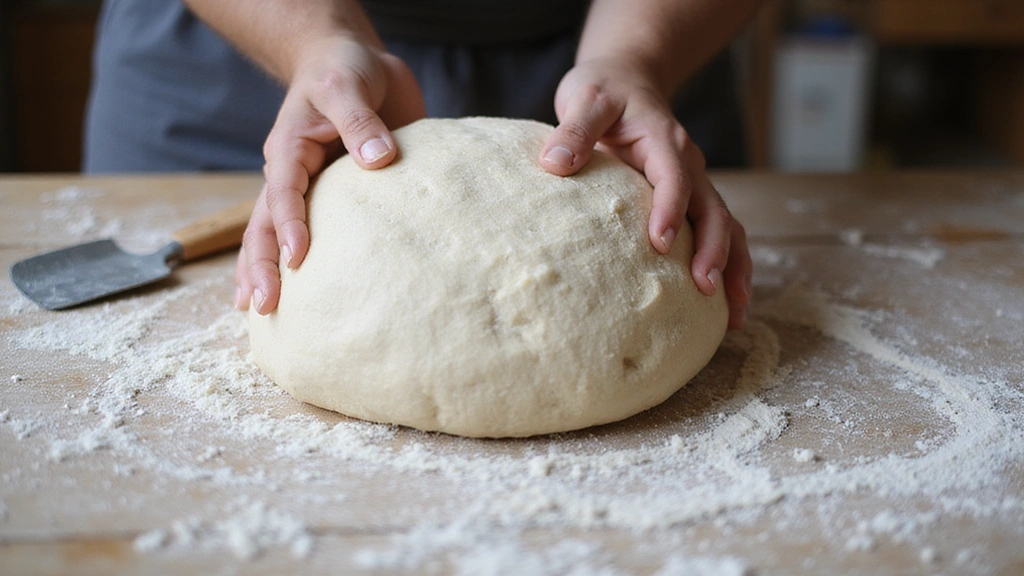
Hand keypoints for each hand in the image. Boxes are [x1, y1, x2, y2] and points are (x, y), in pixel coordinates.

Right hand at [235, 35, 425, 313]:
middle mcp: (290, 175)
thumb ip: (361, 121)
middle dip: (261, 266)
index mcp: (290, 149)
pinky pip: (313, 233)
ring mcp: (307, 190)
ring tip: (257, 312)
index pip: (283, 192)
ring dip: (265, 272)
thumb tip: (379, 160)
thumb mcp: (349, 86)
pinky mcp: (332, 199)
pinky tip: (299, 294)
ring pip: (274, 235)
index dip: (288, 225)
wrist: (350, 63)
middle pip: (264, 225)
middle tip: (264, 306)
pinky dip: (299, 262)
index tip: (297, 258)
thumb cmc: (344, 71)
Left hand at [538, 58, 751, 328]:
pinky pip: (719, 232)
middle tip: (705, 286)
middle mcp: (688, 164)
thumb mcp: (585, 99)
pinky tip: (729, 304)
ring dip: (733, 265)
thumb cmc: (604, 91)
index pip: (674, 177)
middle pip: (713, 208)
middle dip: (714, 249)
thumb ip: (574, 129)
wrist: (628, 79)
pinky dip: (729, 265)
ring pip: (726, 225)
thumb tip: (554, 164)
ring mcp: (695, 183)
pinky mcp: (692, 199)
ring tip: (735, 312)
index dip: (671, 210)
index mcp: (663, 140)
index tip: (661, 244)